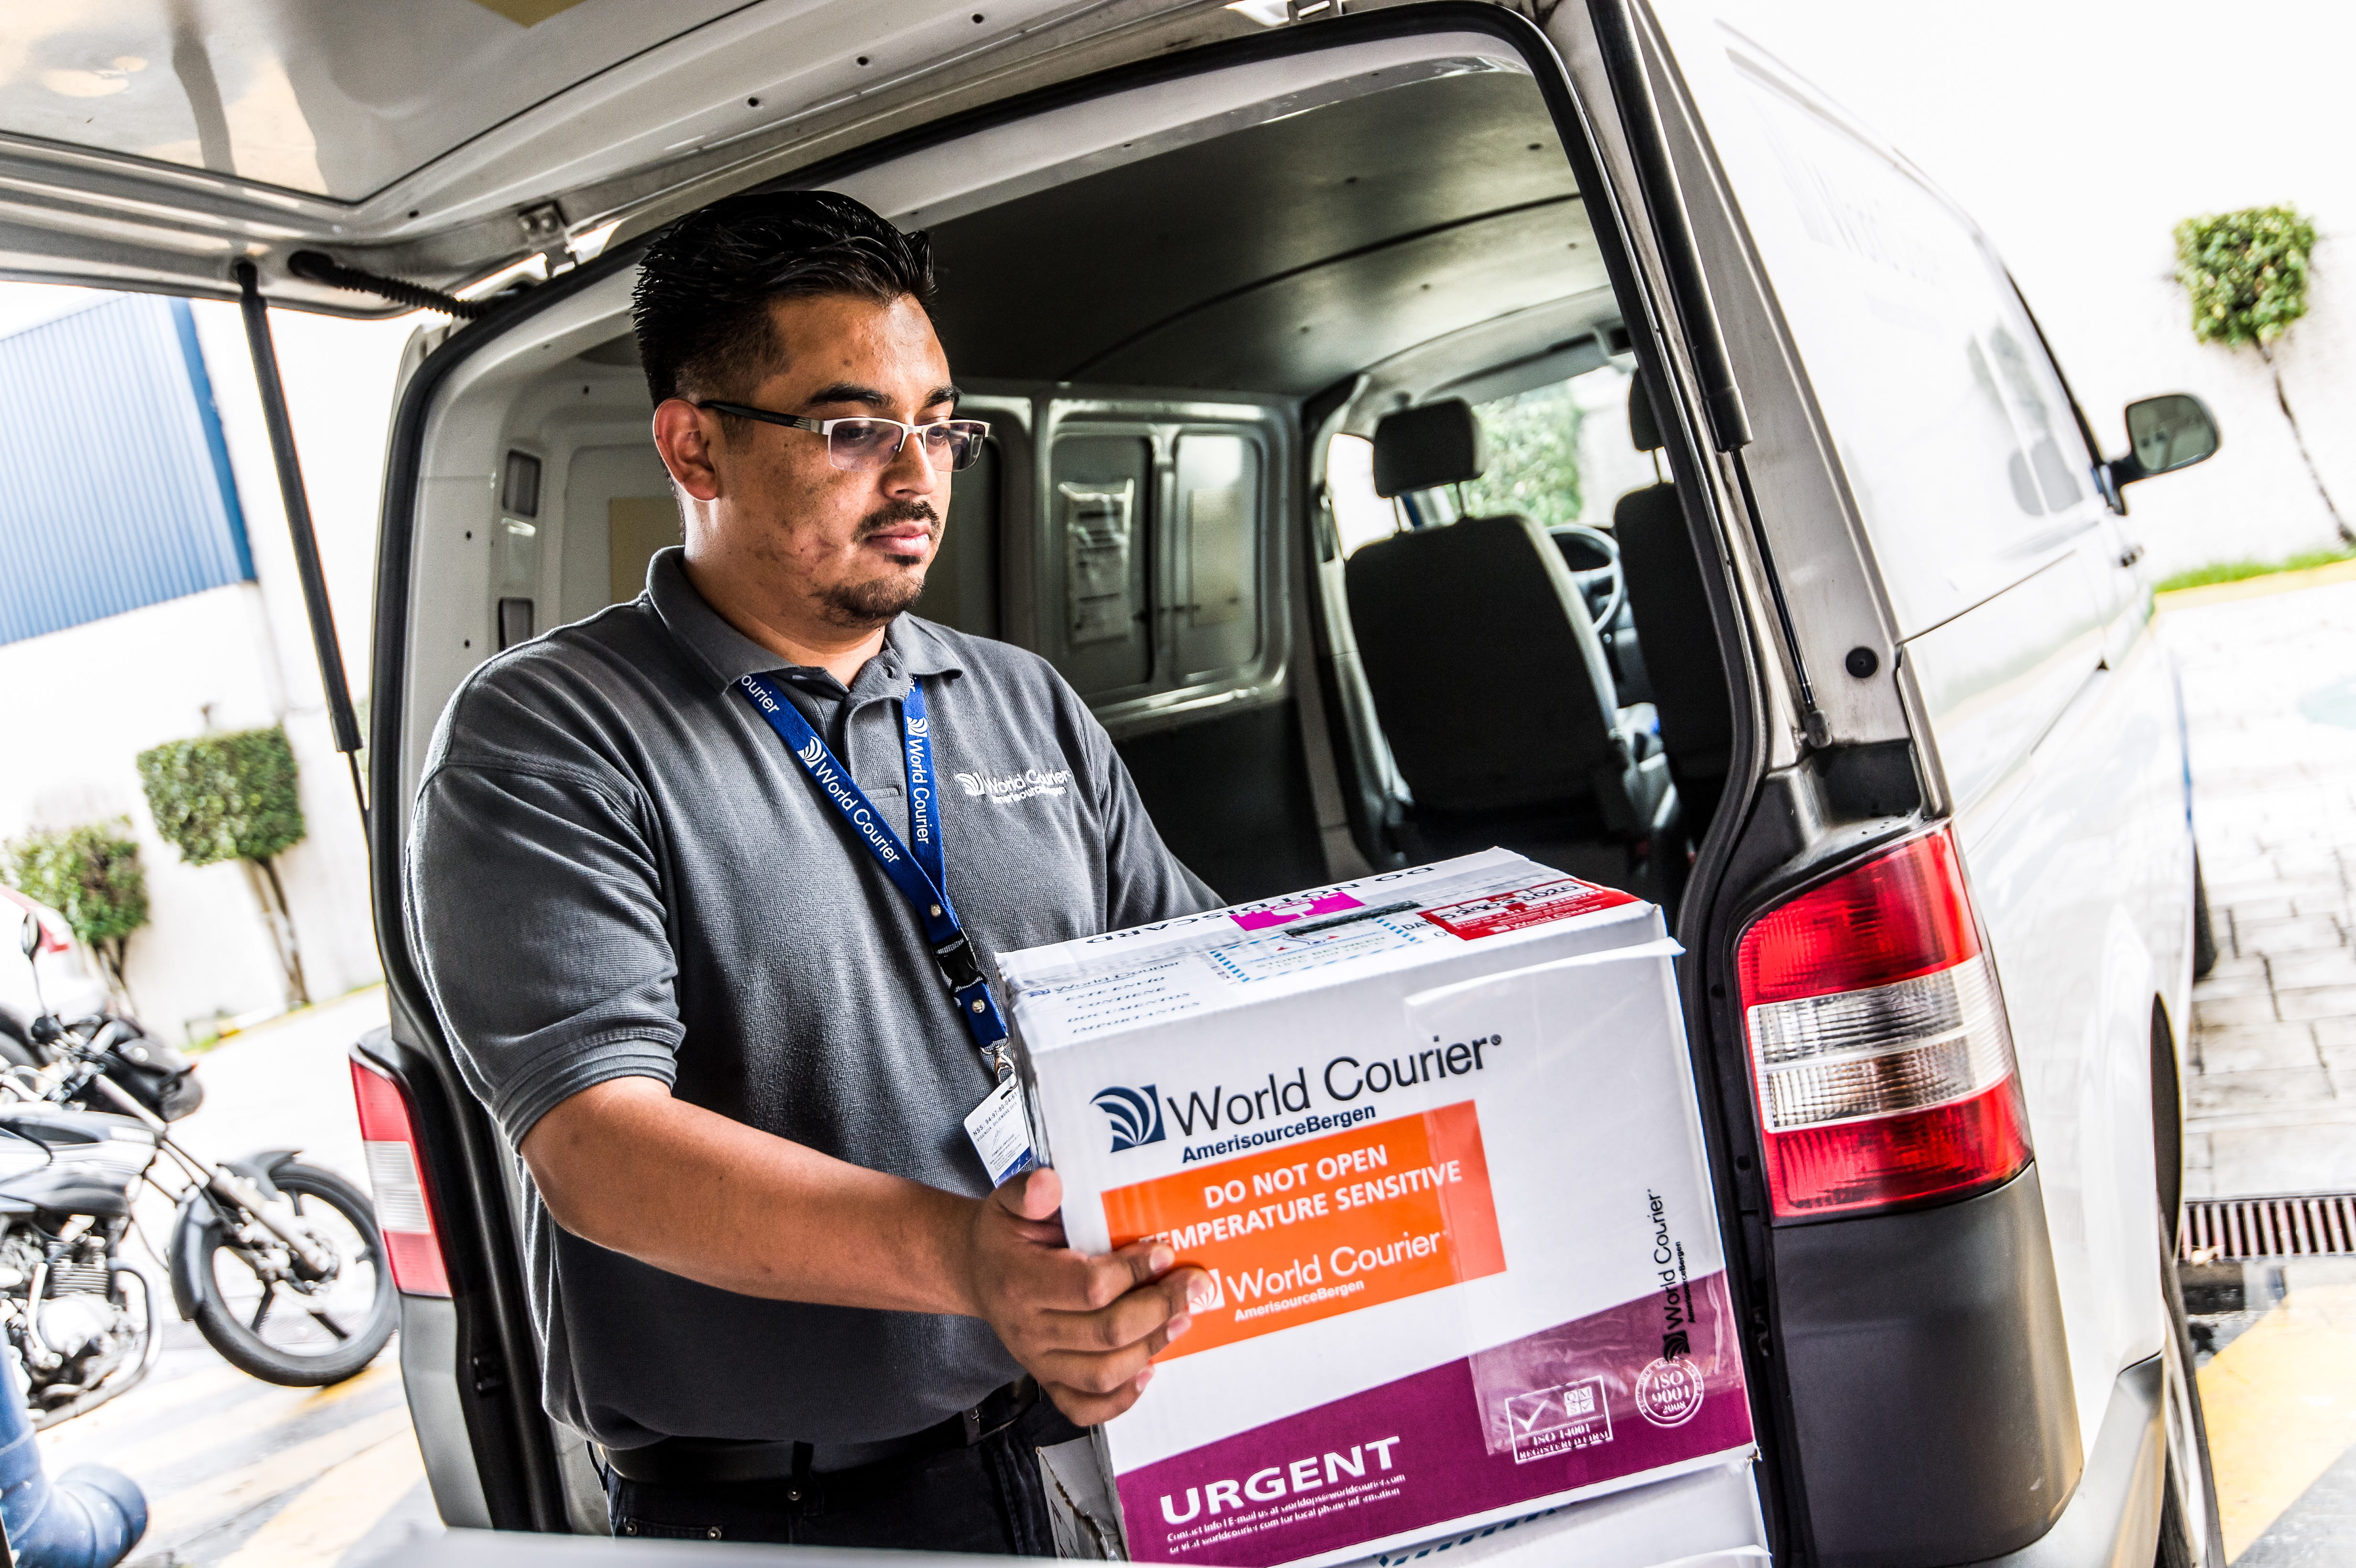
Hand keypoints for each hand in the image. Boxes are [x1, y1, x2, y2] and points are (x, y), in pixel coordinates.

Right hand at [963, 1166, 1210, 1425]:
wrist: (976, 1271)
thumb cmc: (1003, 1235)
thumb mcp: (1008, 1201)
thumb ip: (1031, 1191)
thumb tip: (1051, 1183)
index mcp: (1020, 1282)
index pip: (1090, 1288)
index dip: (1133, 1272)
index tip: (1164, 1251)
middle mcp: (1028, 1329)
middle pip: (1106, 1333)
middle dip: (1159, 1308)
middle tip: (1193, 1285)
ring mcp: (1037, 1361)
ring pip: (1102, 1374)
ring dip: (1151, 1347)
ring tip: (1183, 1318)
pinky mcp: (1046, 1379)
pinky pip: (1082, 1407)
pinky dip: (1120, 1400)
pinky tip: (1149, 1370)